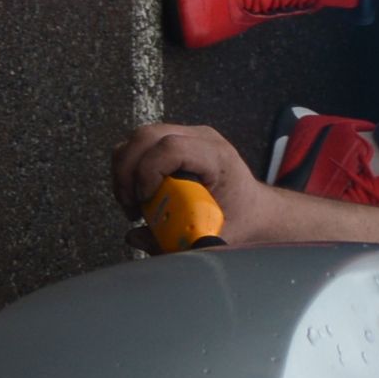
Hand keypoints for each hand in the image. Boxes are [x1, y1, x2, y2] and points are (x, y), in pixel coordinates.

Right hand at [110, 120, 278, 242]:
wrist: (253, 208)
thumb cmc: (241, 220)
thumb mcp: (215, 236)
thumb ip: (177, 241)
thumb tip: (135, 237)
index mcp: (218, 157)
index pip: (172, 148)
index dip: (148, 172)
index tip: (145, 201)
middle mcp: (202, 139)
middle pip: (146, 137)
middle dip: (128, 173)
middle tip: (130, 207)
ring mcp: (186, 136)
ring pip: (138, 140)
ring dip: (124, 172)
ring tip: (133, 204)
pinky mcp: (173, 141)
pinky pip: (139, 146)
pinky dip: (129, 169)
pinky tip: (138, 196)